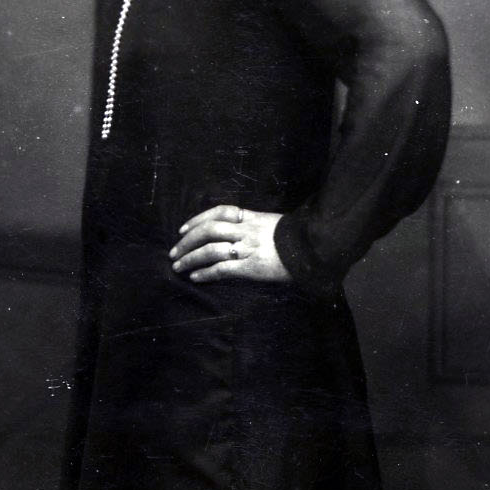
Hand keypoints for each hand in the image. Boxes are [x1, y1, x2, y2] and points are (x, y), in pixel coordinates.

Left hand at [169, 204, 290, 283]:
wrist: (314, 248)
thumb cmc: (297, 238)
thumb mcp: (274, 223)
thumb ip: (255, 225)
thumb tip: (238, 232)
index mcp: (251, 218)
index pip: (219, 212)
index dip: (197, 219)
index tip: (183, 229)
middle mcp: (245, 231)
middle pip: (208, 231)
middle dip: (187, 241)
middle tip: (174, 251)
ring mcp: (247, 249)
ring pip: (210, 250)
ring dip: (190, 258)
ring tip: (178, 266)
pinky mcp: (250, 267)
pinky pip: (221, 269)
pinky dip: (205, 273)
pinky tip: (195, 277)